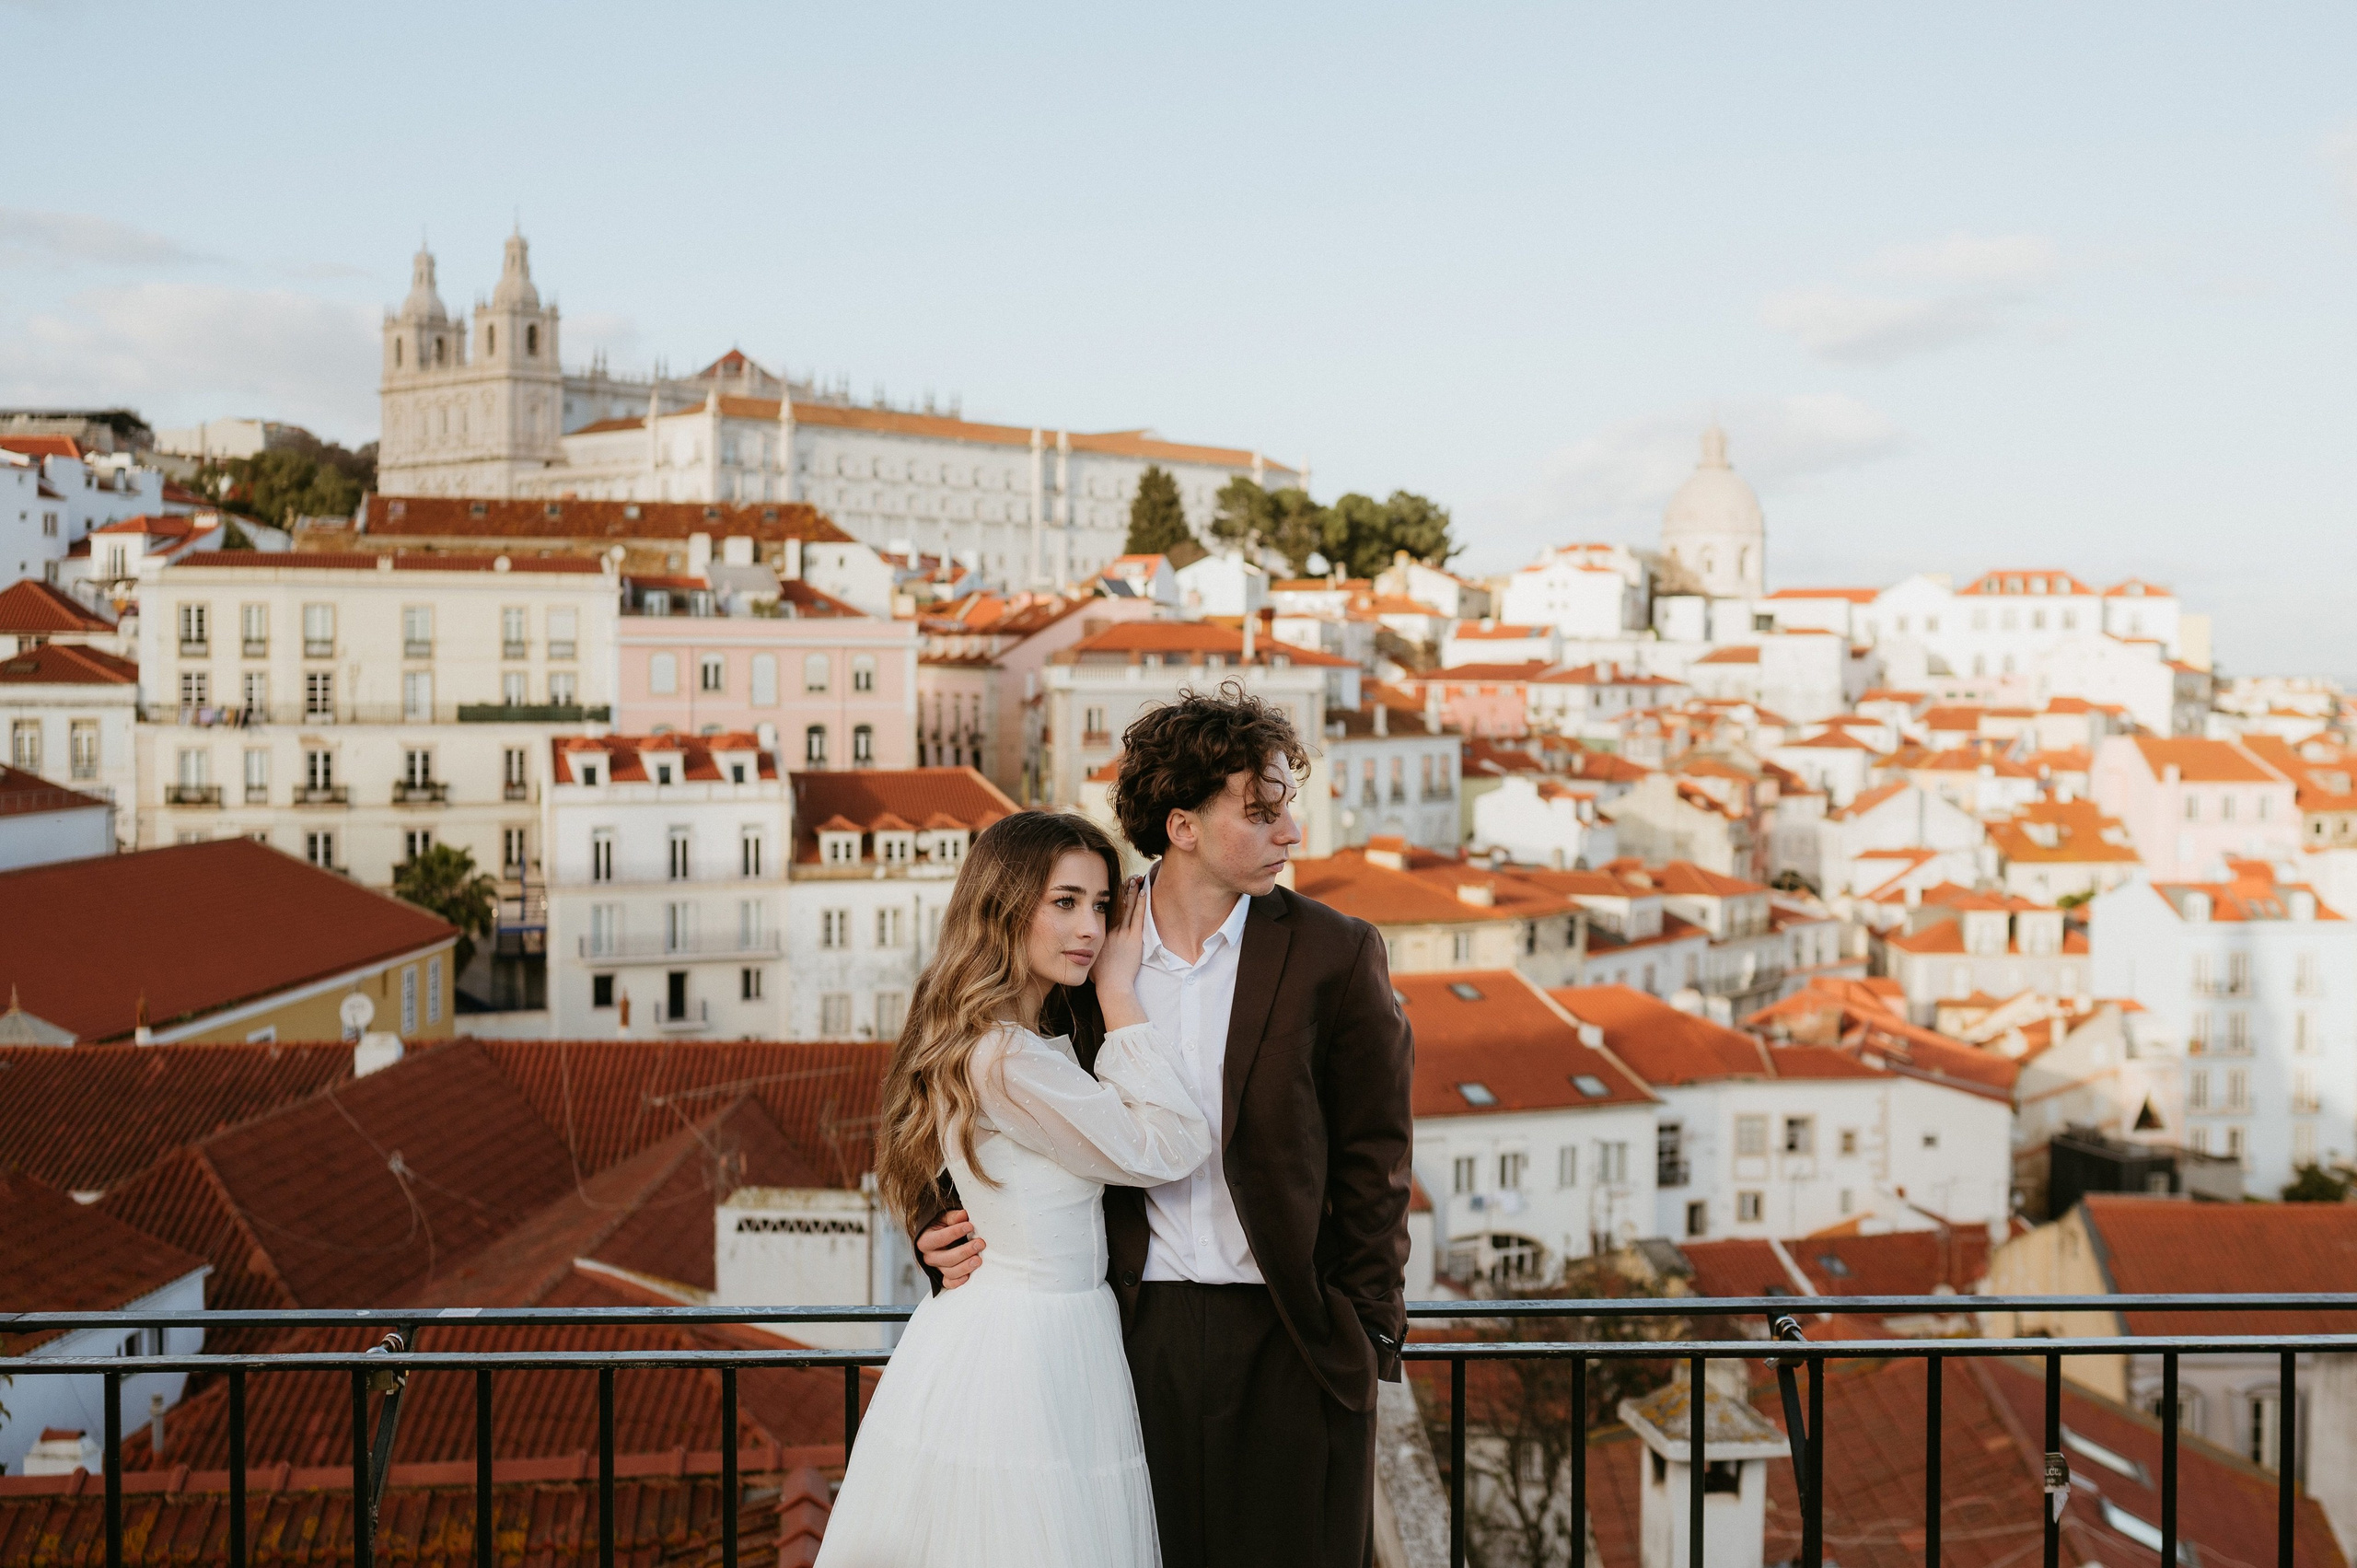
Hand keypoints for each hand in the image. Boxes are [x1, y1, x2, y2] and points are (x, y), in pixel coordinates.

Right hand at [916, 1208, 984, 1287]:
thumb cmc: (941, 1226)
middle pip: (946, 1258)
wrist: (936, 1236)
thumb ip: (953, 1217)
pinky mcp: (943, 1276)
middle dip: (964, 1251)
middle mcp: (929, 1256)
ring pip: (949, 1272)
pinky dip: (957, 1282)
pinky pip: (948, 1283)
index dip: (955, 1232)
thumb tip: (963, 1215)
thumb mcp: (944, 1219)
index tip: (969, 1226)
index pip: (940, 1238)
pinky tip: (967, 1277)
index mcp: (925, 1241)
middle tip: (979, 1243)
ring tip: (978, 1259)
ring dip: (965, 1267)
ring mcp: (936, 1267)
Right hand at [1094, 875, 1148, 1029]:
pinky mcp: (1133, 938)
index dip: (1110, 898)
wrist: (1112, 985)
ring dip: (1132, 892)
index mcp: (1099, 935)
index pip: (1105, 912)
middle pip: (1116, 905)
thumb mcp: (1091, 961)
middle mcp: (1109, 931)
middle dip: (1122, 890)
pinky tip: (1143, 893)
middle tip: (1127, 877)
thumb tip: (1081, 953)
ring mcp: (1122, 934)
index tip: (1113, 888)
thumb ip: (1088, 953)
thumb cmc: (1102, 978)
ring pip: (1127, 908)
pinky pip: (1138, 917)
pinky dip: (1141, 904)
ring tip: (1136, 879)